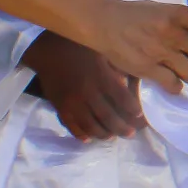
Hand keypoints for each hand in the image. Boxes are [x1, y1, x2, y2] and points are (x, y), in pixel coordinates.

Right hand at [20, 30, 142, 140]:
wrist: (49, 52)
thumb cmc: (79, 48)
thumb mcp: (102, 52)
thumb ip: (116, 69)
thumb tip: (127, 84)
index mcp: (101, 77)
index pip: (122, 98)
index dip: (133, 109)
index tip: (139, 114)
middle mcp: (88, 92)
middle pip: (108, 116)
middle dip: (122, 128)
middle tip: (130, 134)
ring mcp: (73, 102)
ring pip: (90, 125)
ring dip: (103, 134)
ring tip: (112, 136)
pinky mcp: (60, 107)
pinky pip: (71, 125)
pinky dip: (81, 134)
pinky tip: (89, 138)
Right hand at [92, 0, 187, 93]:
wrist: (104, 22)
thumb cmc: (138, 15)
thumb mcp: (166, 10)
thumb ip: (187, 22)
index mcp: (181, 14)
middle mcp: (174, 32)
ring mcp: (161, 51)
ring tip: (183, 72)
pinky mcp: (147, 68)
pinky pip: (174, 84)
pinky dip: (175, 86)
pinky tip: (171, 82)